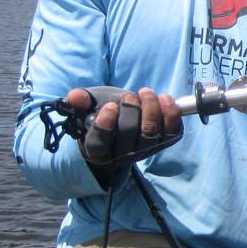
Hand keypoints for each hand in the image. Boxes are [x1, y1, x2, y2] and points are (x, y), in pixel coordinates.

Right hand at [67, 87, 182, 175]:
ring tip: (145, 92)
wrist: (122, 119)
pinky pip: (173, 132)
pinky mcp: (164, 143)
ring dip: (151, 108)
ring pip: (151, 132)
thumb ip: (80, 102)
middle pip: (128, 134)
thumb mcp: (88, 106)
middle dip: (130, 109)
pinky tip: (166, 98)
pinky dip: (172, 114)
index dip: (105, 125)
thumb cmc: (102, 112)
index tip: (110, 106)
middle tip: (127, 95)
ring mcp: (145, 150)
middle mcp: (122, 155)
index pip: (99, 143)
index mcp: (98, 149)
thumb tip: (74, 96)